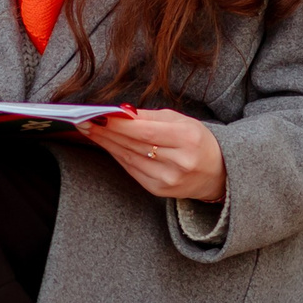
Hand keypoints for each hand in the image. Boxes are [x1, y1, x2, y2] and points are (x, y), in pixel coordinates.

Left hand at [86, 108, 226, 201]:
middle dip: (106, 132)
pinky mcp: (159, 190)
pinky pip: (132, 170)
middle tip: (84, 121)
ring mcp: (169, 179)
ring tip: (89, 130)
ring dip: (106, 143)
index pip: (145, 131)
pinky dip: (117, 155)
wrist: (218, 173)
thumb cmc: (197, 140)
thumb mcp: (181, 121)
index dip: (119, 124)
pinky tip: (106, 144)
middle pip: (134, 145)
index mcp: (187, 138)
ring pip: (129, 158)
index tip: (98, 114)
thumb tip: (120, 112)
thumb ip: (150, 117)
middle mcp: (179, 162)